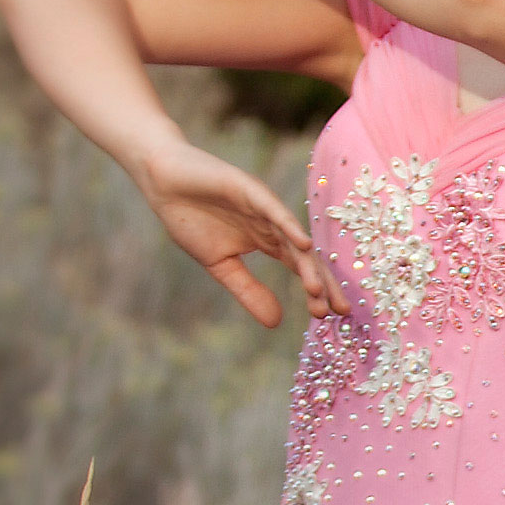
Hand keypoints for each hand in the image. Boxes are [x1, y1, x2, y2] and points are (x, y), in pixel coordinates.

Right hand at [132, 137, 336, 329]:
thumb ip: (249, 290)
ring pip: (293, 238)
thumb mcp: (221, 265)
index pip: (300, 268)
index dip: (316, 291)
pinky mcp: (250, 189)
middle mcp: (273, 224)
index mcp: (268, 241)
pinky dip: (289, 226)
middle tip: (341, 310)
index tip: (328, 317)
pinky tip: (303, 244)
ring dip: (307, 264)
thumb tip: (277, 323)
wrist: (163, 181)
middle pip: (306, 256)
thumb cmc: (190, 218)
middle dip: (324, 283)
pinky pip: (274, 210)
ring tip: (318, 290)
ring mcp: (264, 206)